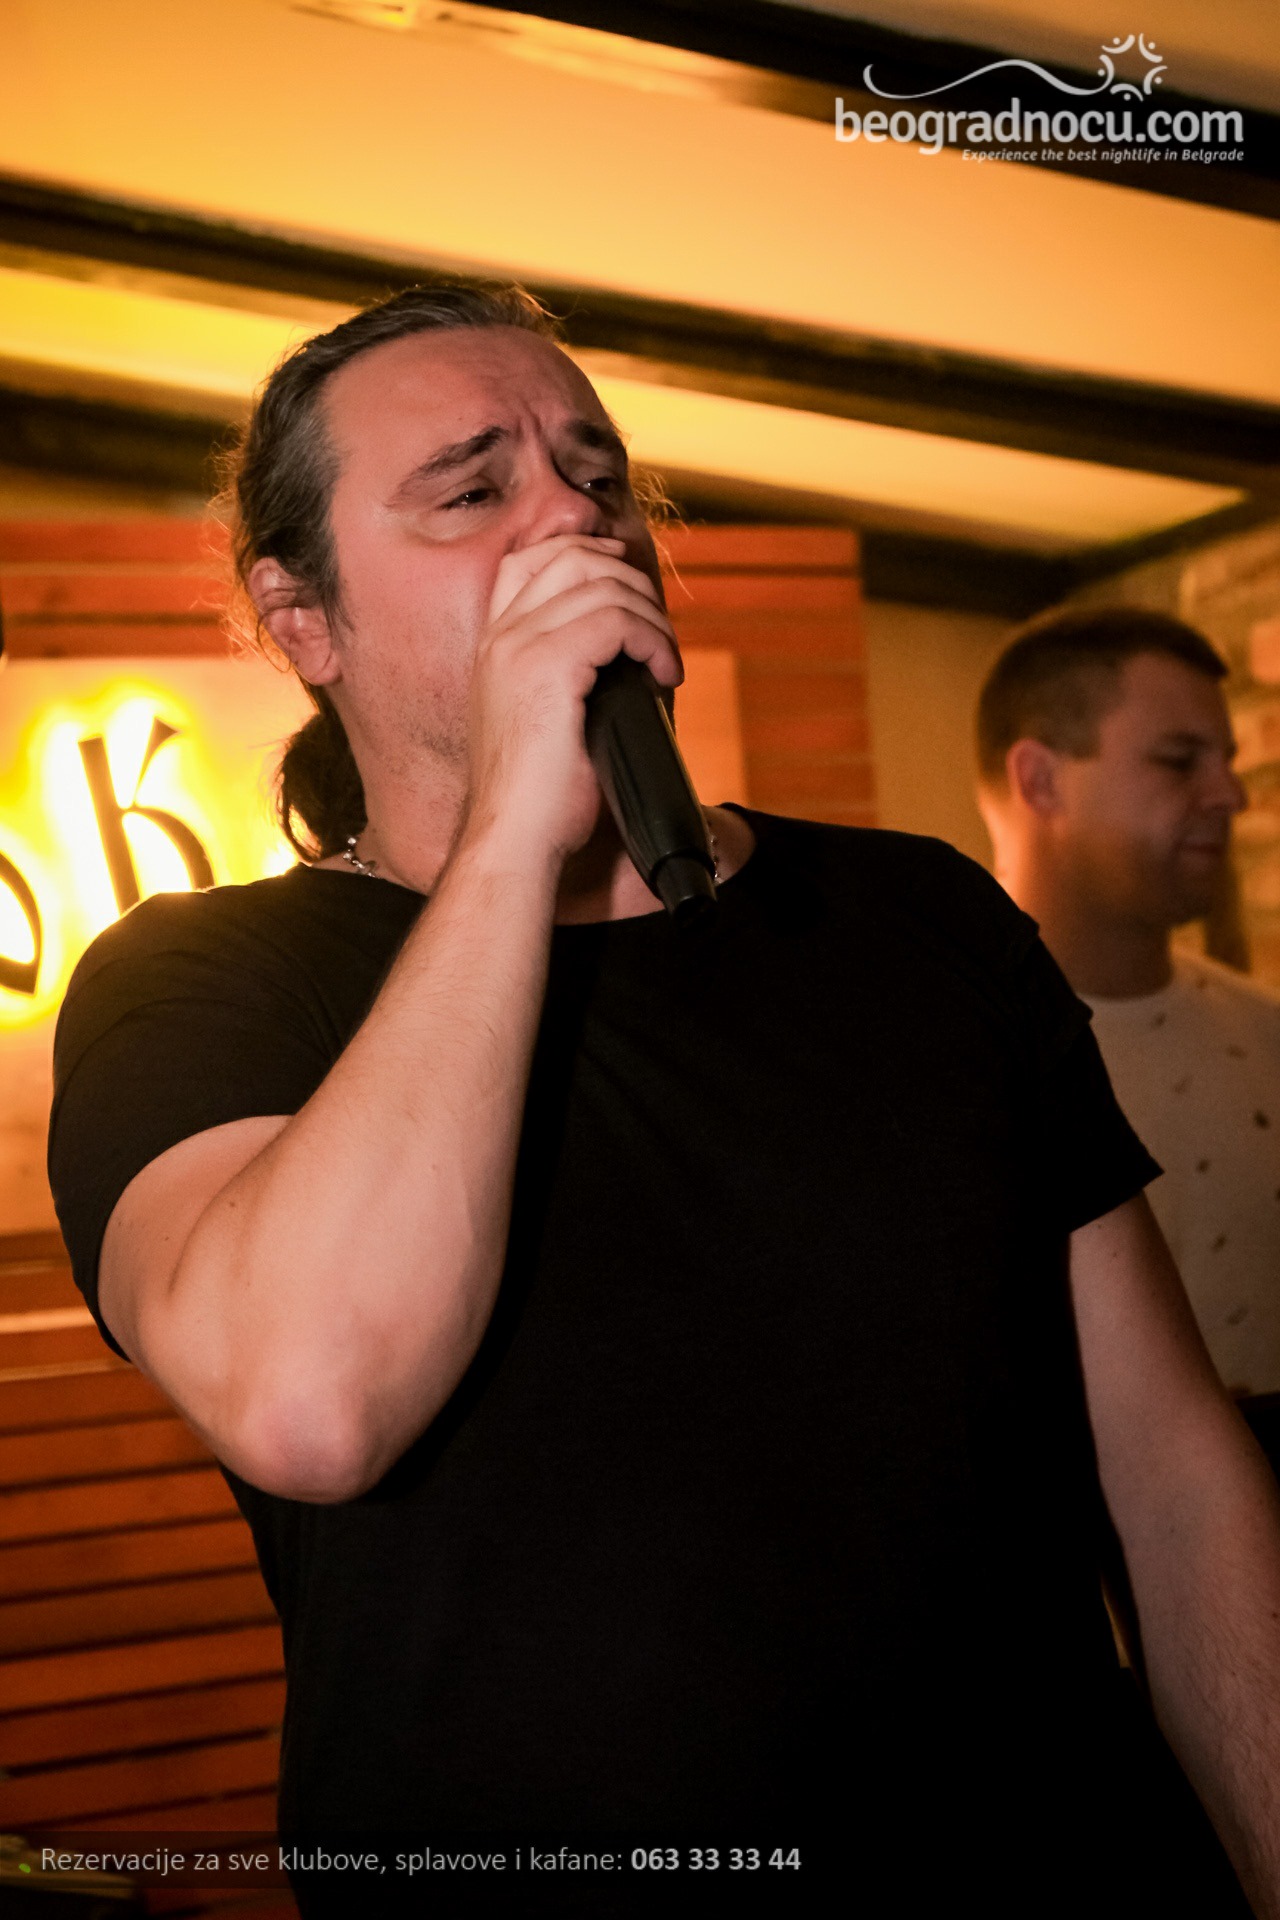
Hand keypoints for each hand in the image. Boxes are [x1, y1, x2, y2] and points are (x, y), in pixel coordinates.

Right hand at [464, 534, 682, 862]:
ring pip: (602, 584)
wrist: (513, 838)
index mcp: (492, 645)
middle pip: (571, 556)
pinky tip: (663, 673)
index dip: (589, 557)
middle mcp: (499, 636)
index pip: (531, 558)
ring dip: (650, 616)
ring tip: (665, 660)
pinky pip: (616, 619)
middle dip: (630, 581)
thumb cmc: (537, 799)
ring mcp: (518, 647)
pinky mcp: (548, 667)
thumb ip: (569, 678)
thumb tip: (625, 658)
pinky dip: (653, 639)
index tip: (630, 593)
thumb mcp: (545, 721)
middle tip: (657, 631)